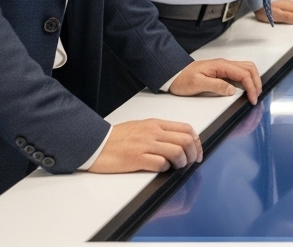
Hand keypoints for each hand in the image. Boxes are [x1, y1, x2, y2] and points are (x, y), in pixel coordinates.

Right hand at [86, 118, 200, 172]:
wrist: (95, 144)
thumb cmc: (116, 137)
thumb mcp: (141, 127)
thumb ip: (159, 132)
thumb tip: (178, 142)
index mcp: (156, 124)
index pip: (186, 129)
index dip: (197, 142)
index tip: (197, 152)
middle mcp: (153, 132)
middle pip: (186, 140)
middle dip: (193, 154)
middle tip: (190, 162)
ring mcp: (145, 145)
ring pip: (177, 152)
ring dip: (182, 162)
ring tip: (177, 167)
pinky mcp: (136, 158)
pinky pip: (160, 164)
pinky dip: (166, 168)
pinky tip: (162, 169)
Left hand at [169, 58, 261, 103]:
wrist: (173, 74)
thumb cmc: (183, 79)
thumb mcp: (197, 84)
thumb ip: (216, 86)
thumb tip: (233, 90)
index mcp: (221, 66)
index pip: (243, 73)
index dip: (251, 86)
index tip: (252, 99)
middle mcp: (225, 64)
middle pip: (249, 68)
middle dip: (256, 82)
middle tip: (256, 97)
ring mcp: (224, 67)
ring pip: (246, 69)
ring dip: (253, 80)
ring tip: (253, 93)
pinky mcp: (222, 72)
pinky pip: (240, 73)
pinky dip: (247, 80)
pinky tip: (245, 89)